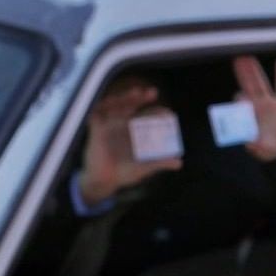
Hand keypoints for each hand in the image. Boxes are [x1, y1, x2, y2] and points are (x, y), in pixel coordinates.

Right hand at [80, 85, 182, 206]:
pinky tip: (109, 101)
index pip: (148, 116)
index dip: (158, 112)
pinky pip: (97, 113)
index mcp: (137, 131)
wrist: (104, 182)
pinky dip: (101, 106)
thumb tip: (179, 164)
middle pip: (132, 105)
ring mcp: (109, 125)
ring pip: (116, 105)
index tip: (168, 114)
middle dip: (141, 97)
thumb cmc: (125, 172)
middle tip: (153, 92)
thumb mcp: (144, 168)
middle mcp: (123, 124)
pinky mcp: (96, 130)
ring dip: (125, 97)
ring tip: (136, 92)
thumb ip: (159, 163)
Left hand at [233, 56, 275, 161]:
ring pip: (262, 82)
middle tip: (236, 59)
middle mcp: (258, 105)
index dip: (239, 98)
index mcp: (249, 115)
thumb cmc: (270, 149)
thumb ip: (256, 146)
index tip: (240, 96)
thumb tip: (248, 143)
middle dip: (242, 74)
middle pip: (248, 86)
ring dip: (256, 71)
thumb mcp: (263, 150)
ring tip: (250, 57)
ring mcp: (271, 102)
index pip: (240, 102)